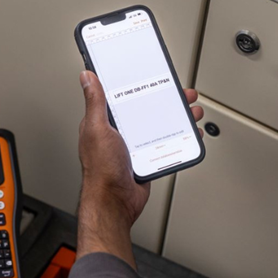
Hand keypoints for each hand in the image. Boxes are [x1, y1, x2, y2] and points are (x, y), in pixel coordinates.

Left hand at [76, 71, 203, 267]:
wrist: (115, 202)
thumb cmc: (101, 170)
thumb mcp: (97, 129)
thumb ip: (95, 102)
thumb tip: (86, 76)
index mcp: (105, 122)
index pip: (122, 96)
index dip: (138, 85)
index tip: (151, 75)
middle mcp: (120, 133)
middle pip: (146, 109)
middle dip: (166, 100)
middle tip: (182, 94)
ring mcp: (135, 146)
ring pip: (159, 125)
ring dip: (177, 117)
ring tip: (191, 111)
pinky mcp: (147, 158)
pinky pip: (165, 143)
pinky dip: (179, 137)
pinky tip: (188, 133)